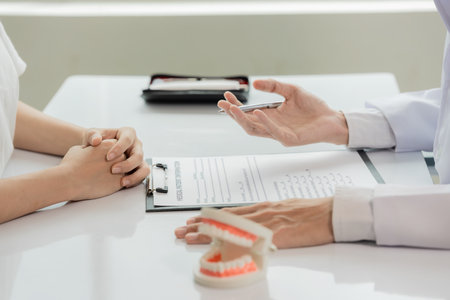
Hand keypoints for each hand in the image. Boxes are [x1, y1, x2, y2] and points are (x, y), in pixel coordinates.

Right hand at [60, 139, 125, 200]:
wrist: (69, 181)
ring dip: (118, 173)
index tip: (102, 157)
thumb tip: (91, 150)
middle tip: (103, 168)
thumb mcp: (80, 149)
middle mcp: (118, 156)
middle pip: (123, 158)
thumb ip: (91, 148)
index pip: (116, 146)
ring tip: (103, 176)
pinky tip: (105, 184)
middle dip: (116, 162)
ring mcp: (120, 170)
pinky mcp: (119, 183)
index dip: (110, 152)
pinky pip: (122, 182)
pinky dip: (115, 183)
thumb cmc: (71, 164)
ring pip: (124, 170)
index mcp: (109, 145)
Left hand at [82, 127, 149, 186]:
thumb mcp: (93, 134)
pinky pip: (142, 176)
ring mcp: (138, 157)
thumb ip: (92, 136)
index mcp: (128, 133)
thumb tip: (96, 140)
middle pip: (138, 155)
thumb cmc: (96, 140)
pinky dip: (135, 181)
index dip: (119, 148)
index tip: (108, 157)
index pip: (127, 139)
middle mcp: (136, 145)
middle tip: (113, 170)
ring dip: (135, 176)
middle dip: (127, 164)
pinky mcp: (138, 168)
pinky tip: (124, 184)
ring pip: (144, 167)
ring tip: (122, 182)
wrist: (97, 150)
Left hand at [174, 197, 333, 248]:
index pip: (230, 212)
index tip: (194, 219)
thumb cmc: (312, 212)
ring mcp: (266, 223)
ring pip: (229, 227)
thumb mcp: (286, 210)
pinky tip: (219, 247)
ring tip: (189, 236)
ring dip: (207, 232)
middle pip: (224, 219)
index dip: (210, 217)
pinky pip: (248, 239)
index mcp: (263, 207)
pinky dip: (232, 242)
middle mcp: (260, 212)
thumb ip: (269, 216)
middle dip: (201, 224)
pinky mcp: (275, 235)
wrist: (331, 213)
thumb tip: (255, 224)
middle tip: (182, 229)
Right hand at [218, 79, 348, 146]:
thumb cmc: (313, 107)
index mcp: (271, 116)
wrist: (331, 118)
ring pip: (255, 130)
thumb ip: (274, 87)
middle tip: (223, 104)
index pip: (248, 112)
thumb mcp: (291, 91)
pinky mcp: (288, 139)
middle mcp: (272, 126)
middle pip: (247, 122)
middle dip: (233, 114)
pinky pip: (273, 132)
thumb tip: (255, 83)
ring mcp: (279, 134)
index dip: (236, 105)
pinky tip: (257, 112)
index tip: (227, 95)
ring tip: (234, 109)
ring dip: (243, 120)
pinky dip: (264, 122)